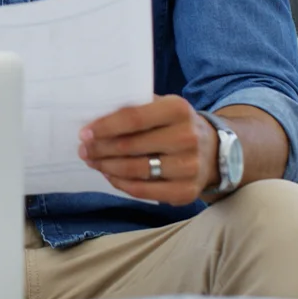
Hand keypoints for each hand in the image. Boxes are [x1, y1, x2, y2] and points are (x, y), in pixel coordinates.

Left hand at [78, 95, 217, 204]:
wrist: (214, 151)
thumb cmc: (174, 124)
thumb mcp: (161, 106)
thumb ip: (133, 107)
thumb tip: (93, 117)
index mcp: (178, 109)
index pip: (133, 119)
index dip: (104, 127)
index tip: (84, 133)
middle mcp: (187, 137)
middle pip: (130, 146)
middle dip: (100, 149)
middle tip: (83, 150)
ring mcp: (189, 167)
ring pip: (134, 170)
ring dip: (106, 167)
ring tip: (93, 161)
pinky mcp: (186, 192)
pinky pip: (143, 191)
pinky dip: (120, 184)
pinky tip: (110, 175)